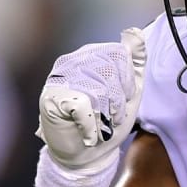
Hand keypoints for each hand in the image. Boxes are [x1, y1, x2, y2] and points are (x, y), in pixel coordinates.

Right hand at [38, 28, 146, 174]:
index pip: (120, 53)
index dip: (127, 81)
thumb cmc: (108, 120)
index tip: (123, 99)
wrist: (85, 155)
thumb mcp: (129, 91)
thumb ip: (135, 62)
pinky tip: (89, 135)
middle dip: (118, 102)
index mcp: (92, 55)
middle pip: (110, 71)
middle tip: (111, 118)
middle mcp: (73, 61)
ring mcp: (59, 78)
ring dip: (106, 118)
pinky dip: (92, 127)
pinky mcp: (51, 98)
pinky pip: (83, 106)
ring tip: (101, 127)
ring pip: (98, 90)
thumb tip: (135, 32)